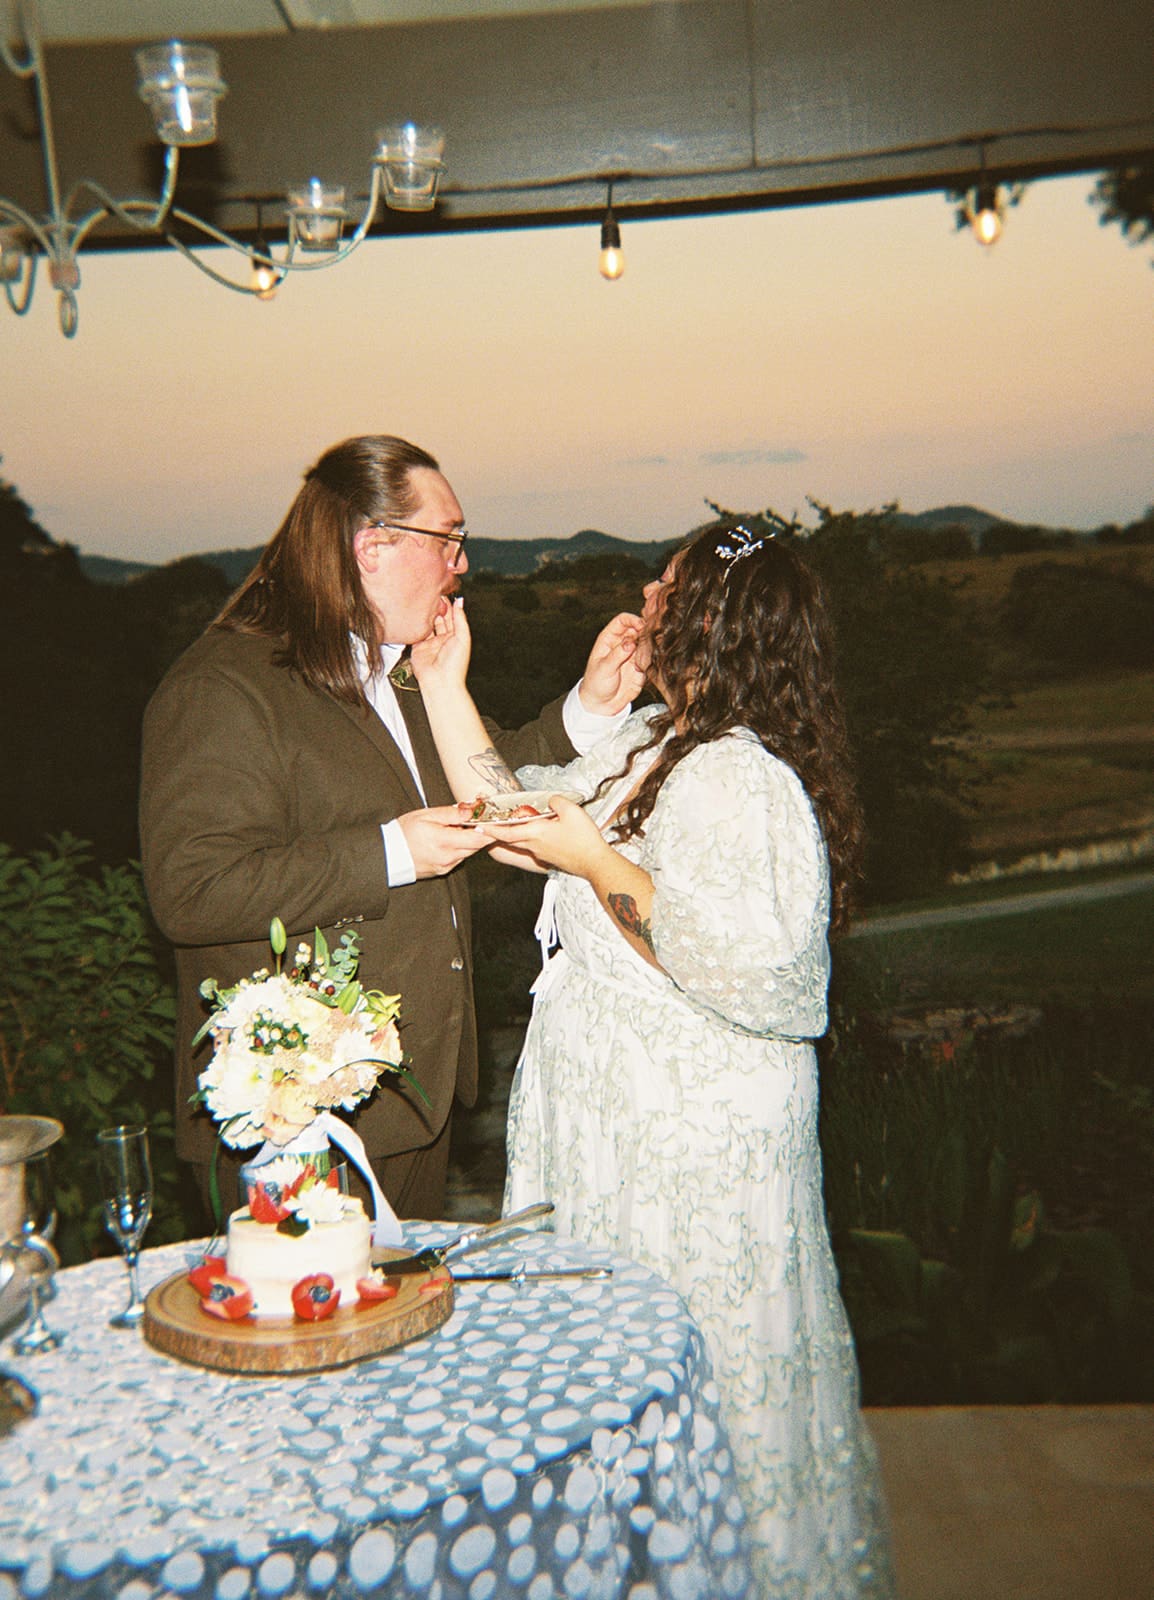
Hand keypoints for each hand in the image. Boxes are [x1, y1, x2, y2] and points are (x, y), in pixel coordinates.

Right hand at [398, 804, 489, 878]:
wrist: (387, 854)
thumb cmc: (403, 832)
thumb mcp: (426, 815)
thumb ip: (450, 813)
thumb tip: (471, 810)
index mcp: (444, 841)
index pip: (479, 838)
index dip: (489, 829)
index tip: (491, 821)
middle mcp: (448, 857)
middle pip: (477, 846)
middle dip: (480, 833)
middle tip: (475, 820)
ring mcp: (446, 866)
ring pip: (469, 853)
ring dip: (469, 841)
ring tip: (456, 829)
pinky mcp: (442, 871)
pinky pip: (459, 859)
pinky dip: (459, 849)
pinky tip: (448, 841)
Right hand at [410, 597, 470, 694]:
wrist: (440, 682)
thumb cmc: (455, 665)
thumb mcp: (463, 637)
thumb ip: (460, 619)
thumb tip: (460, 602)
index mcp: (456, 637)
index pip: (452, 617)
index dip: (449, 605)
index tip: (444, 592)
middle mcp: (443, 639)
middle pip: (439, 619)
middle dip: (436, 608)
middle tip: (432, 595)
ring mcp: (430, 643)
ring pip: (428, 624)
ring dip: (426, 615)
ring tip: (423, 603)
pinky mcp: (418, 647)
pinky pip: (417, 633)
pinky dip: (416, 624)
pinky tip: (415, 616)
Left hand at [480, 794, 612, 879]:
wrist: (594, 862)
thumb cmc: (583, 839)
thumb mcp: (571, 811)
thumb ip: (556, 802)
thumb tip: (550, 801)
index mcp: (536, 833)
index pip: (506, 832)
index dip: (490, 829)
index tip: (478, 827)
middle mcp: (535, 845)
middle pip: (510, 839)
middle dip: (496, 834)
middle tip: (486, 828)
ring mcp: (542, 853)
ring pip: (521, 843)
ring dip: (512, 836)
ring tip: (508, 828)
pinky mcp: (550, 857)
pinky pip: (533, 847)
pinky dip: (527, 840)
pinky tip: (535, 834)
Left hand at [577, 612, 644, 715]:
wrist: (602, 705)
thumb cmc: (596, 684)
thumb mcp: (604, 668)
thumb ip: (617, 655)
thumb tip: (630, 643)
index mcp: (609, 639)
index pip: (622, 620)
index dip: (632, 620)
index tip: (641, 625)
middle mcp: (622, 644)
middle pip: (637, 628)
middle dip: (645, 630)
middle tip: (650, 637)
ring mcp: (633, 654)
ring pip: (646, 641)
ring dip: (651, 643)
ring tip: (652, 650)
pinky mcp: (641, 666)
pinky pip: (651, 657)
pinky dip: (654, 656)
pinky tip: (653, 661)